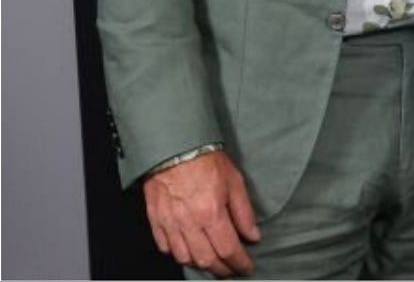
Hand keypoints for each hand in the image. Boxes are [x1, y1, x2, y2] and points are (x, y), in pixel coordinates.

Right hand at [142, 150, 259, 277]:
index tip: (246, 267)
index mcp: (211, 213)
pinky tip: (188, 251)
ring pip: (184, 258)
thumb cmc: (206, 160)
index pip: (228, 249)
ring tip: (212, 263)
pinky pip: (165, 247)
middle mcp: (189, 223)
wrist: (175, 148)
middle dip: (222, 269)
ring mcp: (169, 224)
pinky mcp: (156, 220)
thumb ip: (244, 212)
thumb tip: (253, 235)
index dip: (239, 262)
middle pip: (206, 260)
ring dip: (200, 264)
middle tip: (231, 269)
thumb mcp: (235, 182)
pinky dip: (178, 254)